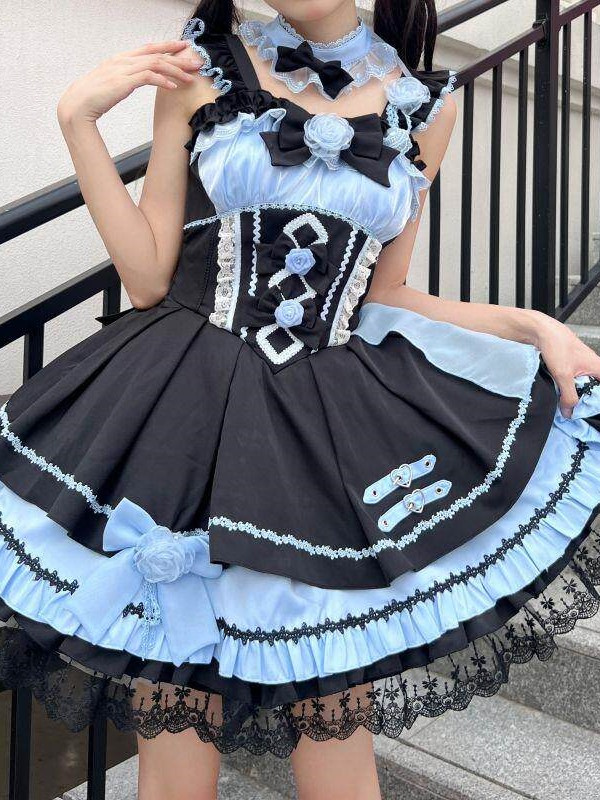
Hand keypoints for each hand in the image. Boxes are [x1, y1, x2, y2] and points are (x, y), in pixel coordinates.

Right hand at [57, 40, 202, 125]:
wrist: (78, 104)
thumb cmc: (93, 97)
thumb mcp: (112, 83)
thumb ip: (126, 77)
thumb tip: (137, 79)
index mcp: (121, 58)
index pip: (149, 48)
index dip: (167, 46)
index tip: (183, 48)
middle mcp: (124, 60)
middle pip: (157, 54)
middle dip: (179, 58)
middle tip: (196, 62)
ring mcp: (123, 69)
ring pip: (156, 64)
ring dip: (176, 71)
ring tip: (191, 78)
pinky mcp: (124, 82)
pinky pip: (149, 77)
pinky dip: (163, 81)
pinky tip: (174, 87)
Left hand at [536, 314, 599, 417]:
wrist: (541, 331)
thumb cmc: (557, 346)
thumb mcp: (563, 375)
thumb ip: (568, 395)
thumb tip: (569, 412)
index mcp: (598, 367)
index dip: (596, 401)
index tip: (587, 410)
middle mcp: (592, 366)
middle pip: (594, 389)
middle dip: (584, 400)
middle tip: (572, 410)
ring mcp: (581, 365)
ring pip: (582, 385)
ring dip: (573, 394)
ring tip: (564, 403)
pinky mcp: (570, 365)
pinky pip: (572, 380)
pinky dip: (567, 387)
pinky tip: (558, 392)